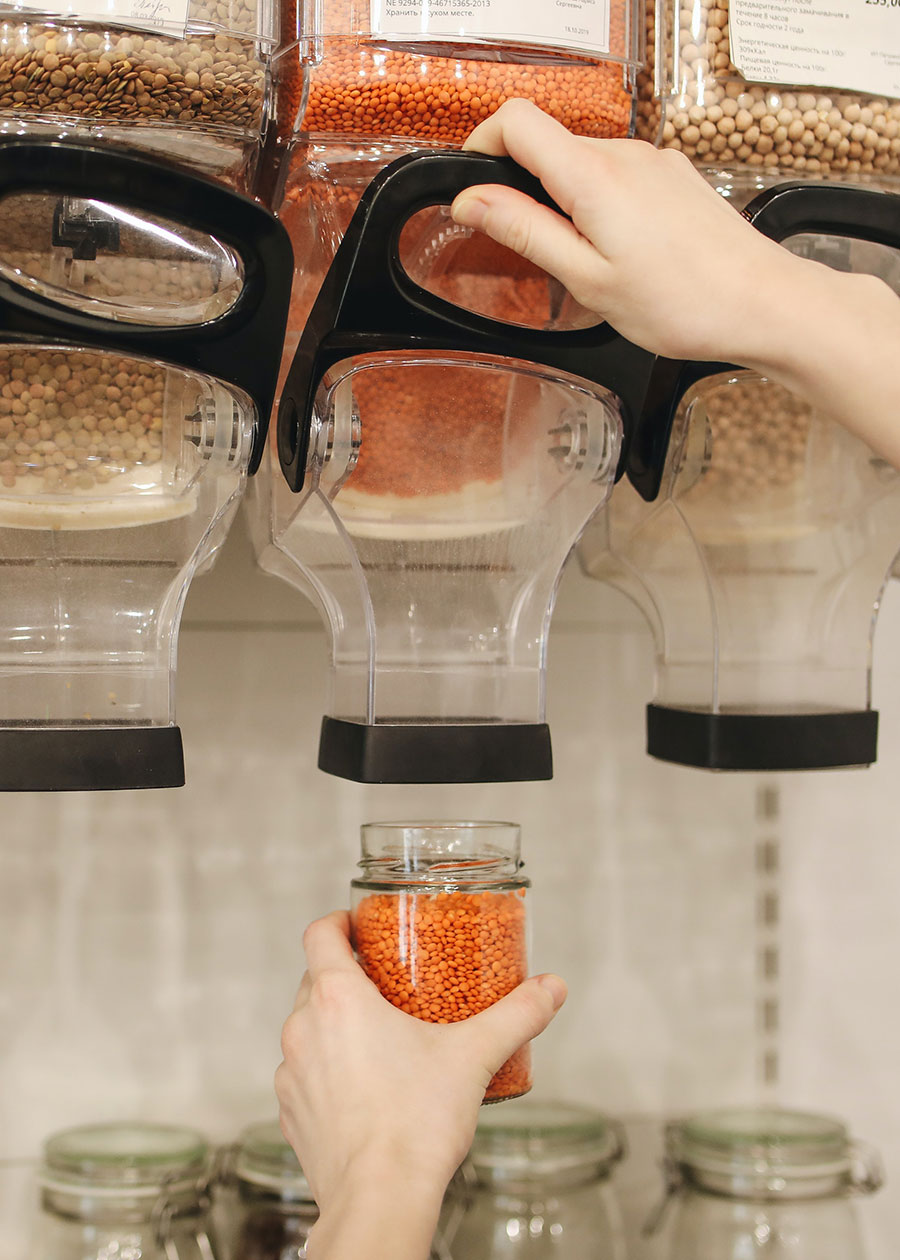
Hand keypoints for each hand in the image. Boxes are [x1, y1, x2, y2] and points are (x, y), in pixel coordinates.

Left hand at [275, 910, 565, 1255]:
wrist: (380, 1200)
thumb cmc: (415, 1125)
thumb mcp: (475, 1056)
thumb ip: (517, 1015)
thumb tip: (551, 988)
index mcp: (337, 999)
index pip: (320, 934)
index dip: (339, 922)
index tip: (361, 927)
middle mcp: (303, 1029)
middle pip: (315, 979)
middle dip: (348, 977)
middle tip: (387, 983)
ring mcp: (292, 1074)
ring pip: (308, 1029)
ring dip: (336, 1026)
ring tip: (380, 1039)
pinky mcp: (292, 1115)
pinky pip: (305, 1075)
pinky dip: (328, 1071)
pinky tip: (366, 1088)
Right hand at [450, 99, 821, 363]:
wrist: (762, 303)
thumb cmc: (682, 302)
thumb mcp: (587, 278)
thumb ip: (525, 232)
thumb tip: (473, 201)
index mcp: (594, 177)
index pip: (517, 121)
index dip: (482, 145)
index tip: (473, 185)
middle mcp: (626, 155)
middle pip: (550, 146)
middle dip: (528, 190)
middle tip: (539, 252)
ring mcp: (654, 162)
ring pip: (585, 165)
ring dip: (569, 203)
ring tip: (592, 263)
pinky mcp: (675, 176)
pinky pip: (619, 178)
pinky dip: (603, 206)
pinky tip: (625, 253)